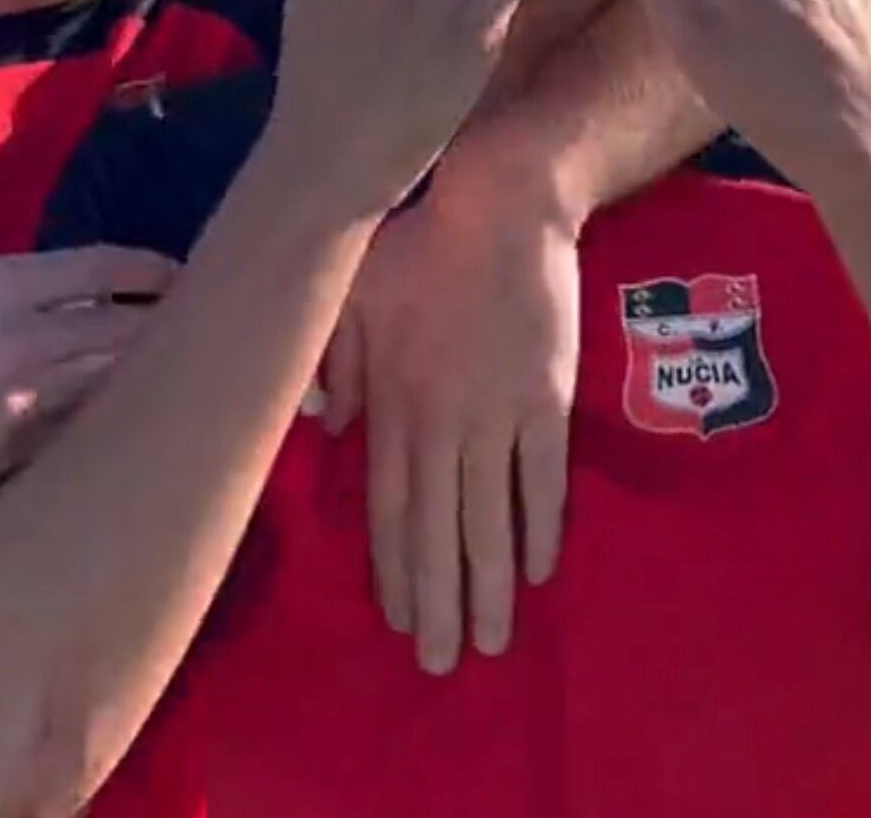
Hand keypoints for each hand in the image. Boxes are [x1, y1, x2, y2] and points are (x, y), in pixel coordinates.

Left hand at [321, 179, 578, 671]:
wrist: (502, 207)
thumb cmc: (417, 244)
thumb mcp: (350, 297)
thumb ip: (334, 365)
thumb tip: (325, 425)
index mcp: (391, 403)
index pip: (388, 506)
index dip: (394, 568)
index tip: (400, 620)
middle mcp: (442, 422)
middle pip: (437, 528)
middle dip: (440, 601)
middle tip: (443, 663)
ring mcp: (497, 415)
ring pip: (490, 517)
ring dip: (491, 584)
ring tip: (493, 640)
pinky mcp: (545, 399)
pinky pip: (544, 477)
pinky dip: (541, 525)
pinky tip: (539, 570)